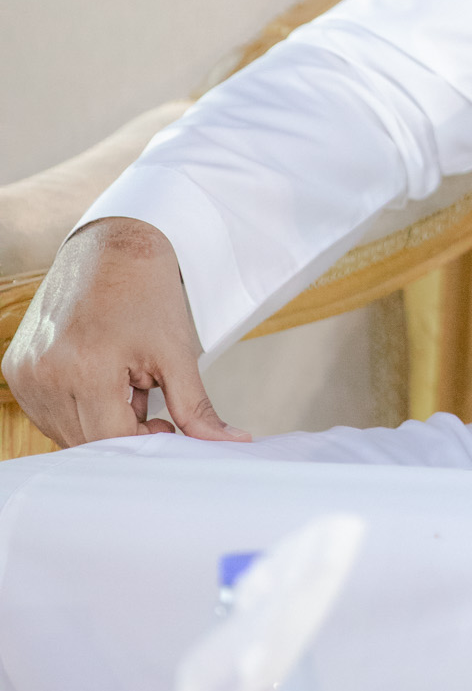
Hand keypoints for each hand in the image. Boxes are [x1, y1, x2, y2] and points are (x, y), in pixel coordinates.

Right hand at [1, 218, 248, 447]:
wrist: (111, 247)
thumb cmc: (147, 294)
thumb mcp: (176, 352)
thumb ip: (195, 407)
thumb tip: (231, 443)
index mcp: (85, 369)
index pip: (114, 440)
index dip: (145, 439)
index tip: (164, 421)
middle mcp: (45, 374)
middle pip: (88, 441)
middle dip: (123, 429)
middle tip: (144, 393)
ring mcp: (25, 373)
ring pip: (65, 430)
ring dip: (97, 419)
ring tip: (119, 380)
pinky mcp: (15, 369)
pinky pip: (47, 412)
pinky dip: (76, 406)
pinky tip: (94, 375)